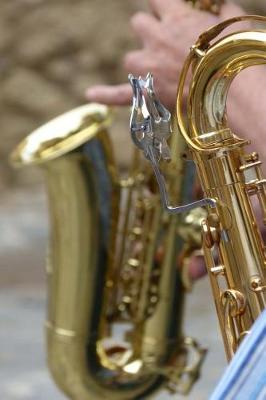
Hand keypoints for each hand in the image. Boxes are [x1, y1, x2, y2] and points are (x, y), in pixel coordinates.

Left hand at [86, 0, 243, 110]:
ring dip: (141, 62)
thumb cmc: (236, 54)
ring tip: (160, 73)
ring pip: (130, 57)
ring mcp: (147, 67)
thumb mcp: (232, 20)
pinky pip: (119, 93)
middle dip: (149, 31)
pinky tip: (91, 93)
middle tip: (166, 44)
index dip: (161, 5)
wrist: (231, 90)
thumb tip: (213, 5)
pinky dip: (105, 94)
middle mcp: (156, 38)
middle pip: (138, 23)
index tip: (166, 10)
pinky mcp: (146, 93)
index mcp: (175, 17)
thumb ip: (217, 10)